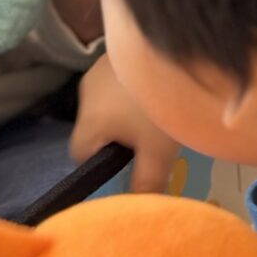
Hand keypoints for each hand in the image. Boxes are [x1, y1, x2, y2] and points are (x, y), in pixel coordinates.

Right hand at [68, 53, 180, 192]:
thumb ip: (146, 182)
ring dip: (124, 111)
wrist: (177, 48)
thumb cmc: (159, 108)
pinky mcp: (115, 52)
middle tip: (148, 141)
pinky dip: (131, 90)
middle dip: (115, 136)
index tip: (125, 164)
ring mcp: (99, 68)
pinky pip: (116, 81)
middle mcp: (86, 92)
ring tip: (155, 114)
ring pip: (106, 102)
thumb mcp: (158, 151)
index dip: (98, 165)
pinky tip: (155, 89)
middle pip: (93, 127)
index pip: (78, 154)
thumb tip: (136, 209)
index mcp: (89, 120)